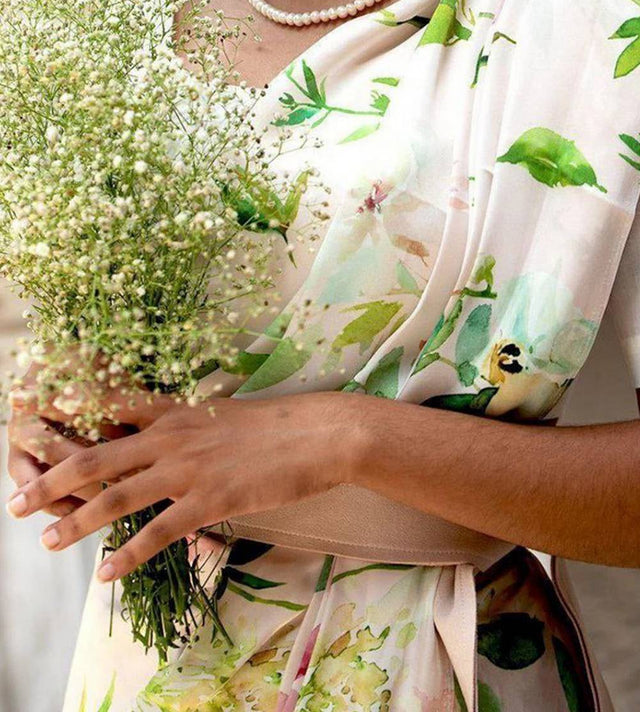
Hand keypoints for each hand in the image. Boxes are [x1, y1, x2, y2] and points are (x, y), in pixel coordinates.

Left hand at [6, 378, 357, 583]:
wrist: (321, 433)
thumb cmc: (277, 424)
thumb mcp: (222, 413)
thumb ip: (186, 423)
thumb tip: (163, 434)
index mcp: (174, 411)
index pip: (108, 408)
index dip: (67, 414)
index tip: (31, 423)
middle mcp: (171, 436)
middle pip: (95, 457)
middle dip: (50, 479)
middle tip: (18, 501)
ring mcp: (188, 468)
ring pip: (115, 497)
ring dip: (75, 521)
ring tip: (47, 541)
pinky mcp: (210, 500)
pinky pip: (157, 532)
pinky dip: (126, 555)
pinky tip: (105, 572)